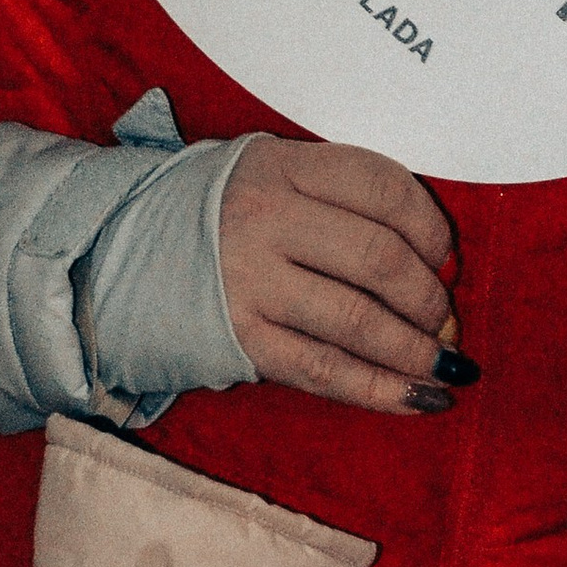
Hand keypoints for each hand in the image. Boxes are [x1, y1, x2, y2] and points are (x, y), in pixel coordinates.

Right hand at [216, 139, 461, 416]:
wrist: (117, 256)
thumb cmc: (219, 218)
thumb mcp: (271, 175)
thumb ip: (342, 201)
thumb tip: (437, 263)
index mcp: (283, 166)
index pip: (383, 187)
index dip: (433, 228)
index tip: (449, 259)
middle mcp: (266, 219)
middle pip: (379, 258)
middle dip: (430, 299)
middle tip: (447, 321)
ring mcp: (250, 283)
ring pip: (358, 321)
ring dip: (416, 351)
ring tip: (446, 367)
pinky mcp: (240, 340)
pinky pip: (325, 371)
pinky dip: (381, 390)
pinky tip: (418, 399)